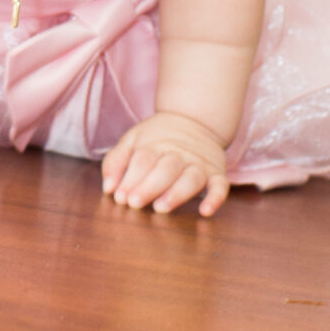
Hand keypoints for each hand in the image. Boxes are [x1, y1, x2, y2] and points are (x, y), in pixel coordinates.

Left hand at [102, 112, 230, 216]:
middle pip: (165, 169)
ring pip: (191, 177)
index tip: (120, 197)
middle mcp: (179, 153)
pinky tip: (205, 211)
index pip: (143, 160)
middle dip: (149, 186)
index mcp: (156, 144)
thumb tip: (108, 188)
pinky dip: (216, 199)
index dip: (130, 178)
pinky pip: (221, 186)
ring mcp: (199, 163)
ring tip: (160, 208)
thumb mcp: (133, 139)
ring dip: (177, 193)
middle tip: (134, 203)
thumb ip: (116, 161)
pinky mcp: (217, 173)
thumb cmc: (157, 137)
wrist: (195, 119)